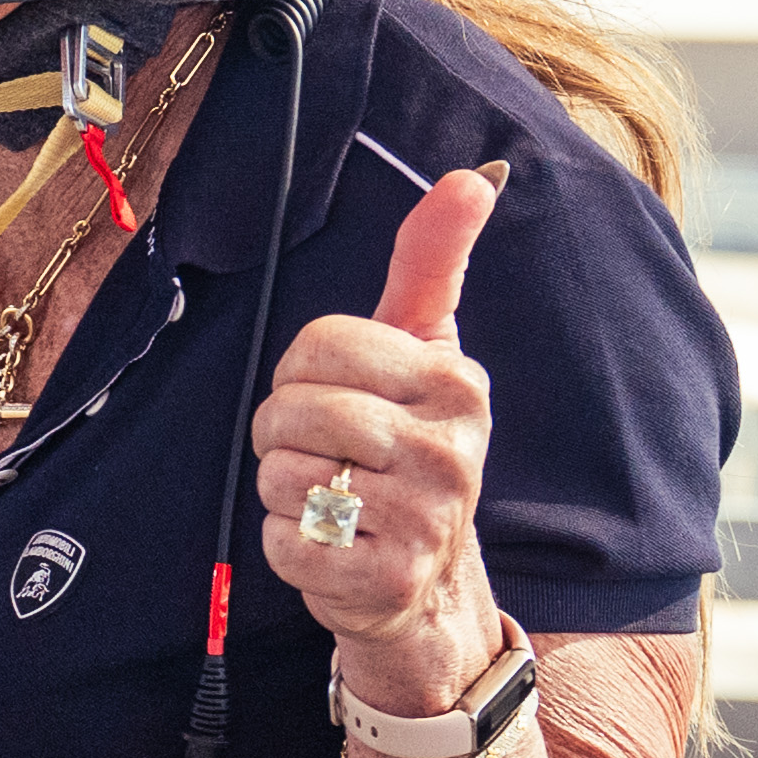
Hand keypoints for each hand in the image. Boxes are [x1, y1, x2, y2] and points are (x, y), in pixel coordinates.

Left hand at [256, 158, 506, 713]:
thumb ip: (432, 263)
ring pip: (282, 475)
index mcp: (456, 383)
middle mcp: (453, 450)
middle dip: (282, 434)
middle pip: (293, 408)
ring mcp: (426, 521)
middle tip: (325, 457)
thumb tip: (475, 175)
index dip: (301, 372)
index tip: (335, 397)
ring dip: (283, 491)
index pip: (320, 345)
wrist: (426, 580)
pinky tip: (330, 546)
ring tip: (332, 501)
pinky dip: (286, 546)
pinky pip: (284, 543)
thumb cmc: (408, 447)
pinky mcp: (387, 582)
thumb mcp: (424, 351)